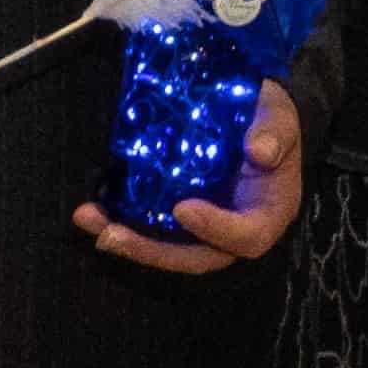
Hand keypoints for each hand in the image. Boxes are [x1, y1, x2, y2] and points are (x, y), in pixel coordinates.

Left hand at [75, 80, 302, 273]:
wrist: (251, 111)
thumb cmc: (268, 118)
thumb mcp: (278, 118)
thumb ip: (274, 132)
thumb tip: (260, 151)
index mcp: (269, 212)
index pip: (248, 237)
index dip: (216, 230)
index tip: (182, 209)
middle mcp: (235, 228)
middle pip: (198, 256)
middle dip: (153, 252)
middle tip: (112, 236)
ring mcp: (204, 224)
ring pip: (168, 248)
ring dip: (127, 241)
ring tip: (90, 222)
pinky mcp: (177, 213)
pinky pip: (151, 227)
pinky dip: (119, 220)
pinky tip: (89, 211)